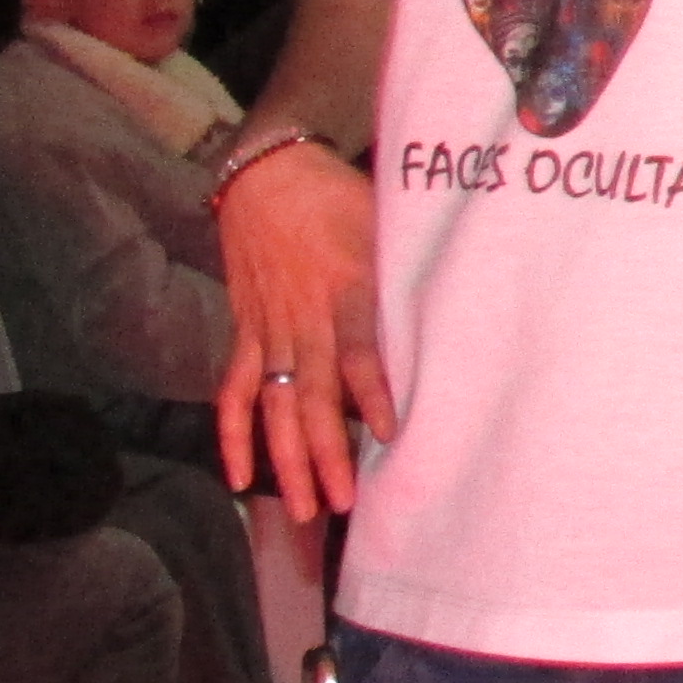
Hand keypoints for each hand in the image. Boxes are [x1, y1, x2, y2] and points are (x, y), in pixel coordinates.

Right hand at [213, 139, 392, 523]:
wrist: (267, 173)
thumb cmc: (339, 198)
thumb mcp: (384, 224)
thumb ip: (407, 273)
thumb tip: (451, 314)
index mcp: (346, 287)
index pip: (356, 348)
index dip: (372, 391)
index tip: (392, 433)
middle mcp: (304, 316)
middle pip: (313, 394)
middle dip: (326, 452)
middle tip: (344, 501)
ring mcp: (270, 329)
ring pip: (275, 404)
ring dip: (286, 459)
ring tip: (303, 509)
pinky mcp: (245, 331)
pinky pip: (232, 388)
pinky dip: (231, 433)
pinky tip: (239, 477)